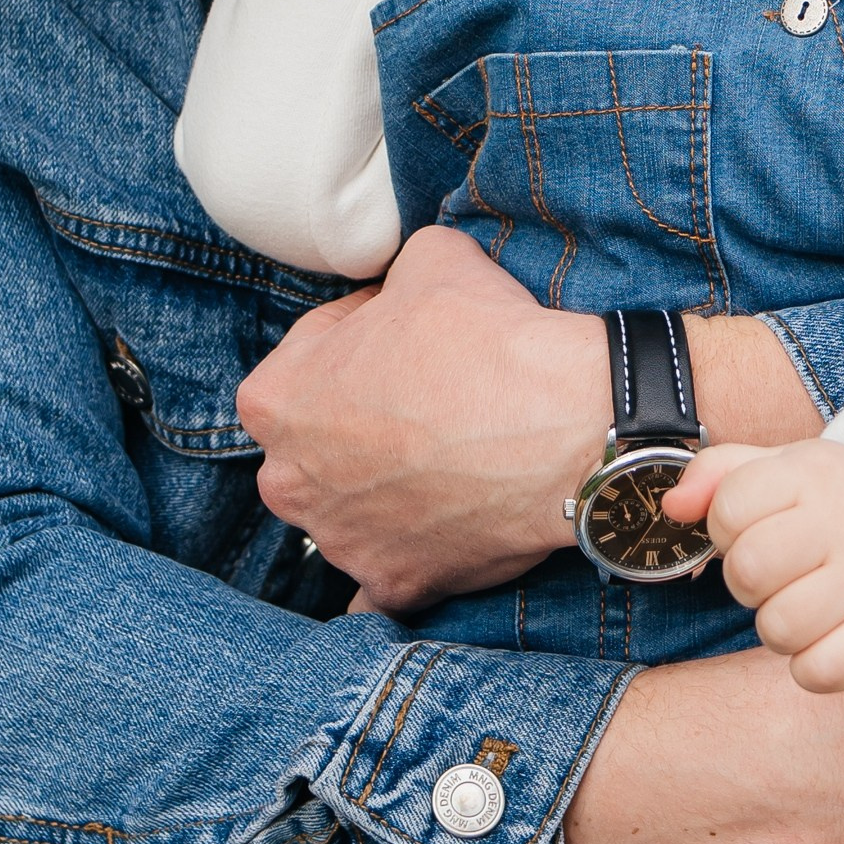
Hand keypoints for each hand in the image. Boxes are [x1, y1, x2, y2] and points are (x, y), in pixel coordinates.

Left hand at [241, 227, 824, 613]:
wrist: (567, 425)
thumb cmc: (489, 342)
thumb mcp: (430, 258)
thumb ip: (393, 275)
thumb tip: (401, 290)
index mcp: (276, 401)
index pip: (306, 356)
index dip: (358, 336)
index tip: (404, 336)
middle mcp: (289, 482)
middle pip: (317, 444)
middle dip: (359, 422)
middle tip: (424, 399)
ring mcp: (341, 542)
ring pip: (350, 511)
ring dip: (384, 489)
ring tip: (449, 459)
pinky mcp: (395, 585)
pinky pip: (387, 580)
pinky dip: (407, 561)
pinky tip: (434, 538)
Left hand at [669, 439, 843, 690]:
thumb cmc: (833, 506)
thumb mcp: (781, 469)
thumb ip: (717, 475)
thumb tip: (673, 507)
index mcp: (813, 473)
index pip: (729, 507)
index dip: (727, 527)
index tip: (758, 527)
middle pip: (748, 570)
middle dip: (747, 580)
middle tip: (779, 573)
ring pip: (778, 628)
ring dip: (778, 626)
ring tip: (804, 604)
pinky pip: (819, 673)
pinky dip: (810, 666)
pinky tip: (827, 638)